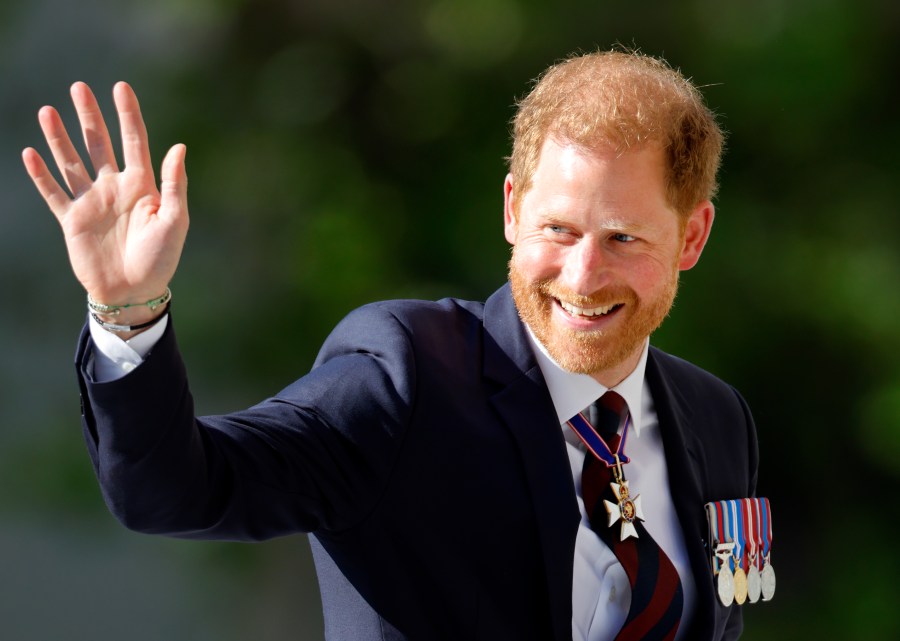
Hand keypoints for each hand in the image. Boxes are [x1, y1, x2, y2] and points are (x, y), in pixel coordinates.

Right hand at [22, 81, 188, 321]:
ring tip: (48, 110)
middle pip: (99, 144)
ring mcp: (92, 202)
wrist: (133, 292)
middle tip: (78, 88)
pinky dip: (41, 174)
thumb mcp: (175, 221)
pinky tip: (31, 153)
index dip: (128, 114)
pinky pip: (53, 193)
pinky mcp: (72, 220)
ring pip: (72, 161)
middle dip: (89, 116)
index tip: (120, 87)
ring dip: (59, 137)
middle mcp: (115, 188)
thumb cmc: (161, 259)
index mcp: (143, 186)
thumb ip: (175, 184)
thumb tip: (179, 146)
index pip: (135, 141)